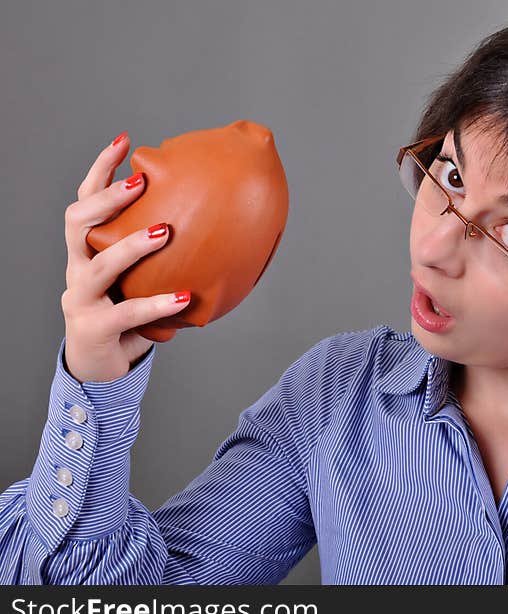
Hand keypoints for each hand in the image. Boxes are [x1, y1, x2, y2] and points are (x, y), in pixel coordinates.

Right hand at [61, 131, 190, 383]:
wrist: (102, 365)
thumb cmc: (129, 313)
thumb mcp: (142, 278)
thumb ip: (163, 255)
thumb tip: (218, 223)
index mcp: (87, 251)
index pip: (86, 201)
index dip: (101, 171)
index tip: (125, 141)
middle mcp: (77, 269)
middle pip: (78, 223)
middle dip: (108, 198)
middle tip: (141, 181)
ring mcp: (81, 299)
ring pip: (99, 266)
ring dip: (132, 246)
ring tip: (165, 231)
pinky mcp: (95, 327)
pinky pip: (128, 313)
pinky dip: (157, 303)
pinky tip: (185, 297)